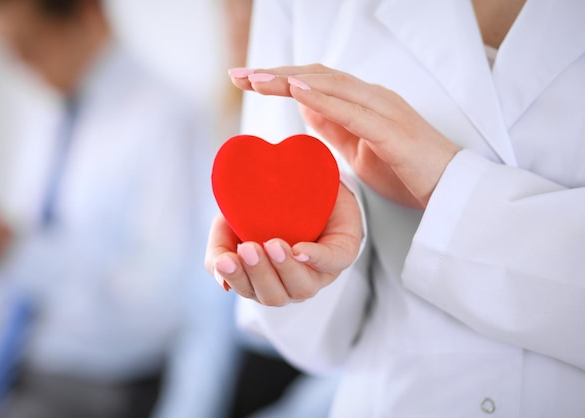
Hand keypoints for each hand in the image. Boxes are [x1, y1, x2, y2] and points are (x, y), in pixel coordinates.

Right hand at [205, 184, 361, 305]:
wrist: (300, 176)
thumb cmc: (263, 208)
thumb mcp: (230, 223)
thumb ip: (219, 250)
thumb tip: (222, 279)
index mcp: (264, 280)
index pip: (249, 291)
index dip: (237, 278)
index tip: (227, 260)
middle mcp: (291, 283)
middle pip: (275, 296)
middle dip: (260, 273)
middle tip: (248, 248)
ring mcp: (319, 272)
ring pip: (303, 288)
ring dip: (285, 268)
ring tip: (273, 244)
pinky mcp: (343, 252)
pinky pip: (332, 261)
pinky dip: (315, 258)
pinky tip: (300, 251)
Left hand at [230, 64, 459, 208]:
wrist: (450, 191)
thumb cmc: (406, 171)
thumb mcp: (359, 148)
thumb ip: (335, 126)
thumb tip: (306, 109)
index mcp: (363, 102)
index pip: (314, 81)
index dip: (279, 78)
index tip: (246, 80)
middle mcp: (372, 97)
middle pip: (316, 75)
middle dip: (274, 73)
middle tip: (238, 75)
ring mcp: (384, 109)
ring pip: (330, 85)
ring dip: (290, 80)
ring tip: (257, 80)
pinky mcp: (392, 130)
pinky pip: (353, 110)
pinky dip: (323, 99)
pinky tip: (296, 93)